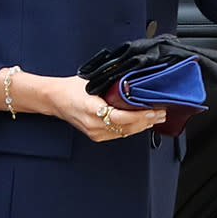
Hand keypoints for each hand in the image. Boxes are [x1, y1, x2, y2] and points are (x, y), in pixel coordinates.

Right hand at [44, 75, 165, 142]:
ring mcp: (95, 132)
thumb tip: (134, 81)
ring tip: (156, 118)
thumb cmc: (70, 89)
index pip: (120, 117)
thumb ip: (112, 83)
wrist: (55, 100)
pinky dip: (133, 128)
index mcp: (90, 109)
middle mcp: (93, 124)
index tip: (153, 110)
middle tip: (161, 113)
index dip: (139, 115)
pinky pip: (119, 134)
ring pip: (125, 132)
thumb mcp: (91, 81)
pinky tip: (142, 123)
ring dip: (142, 126)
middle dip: (147, 120)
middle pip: (126, 127)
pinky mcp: (97, 136)